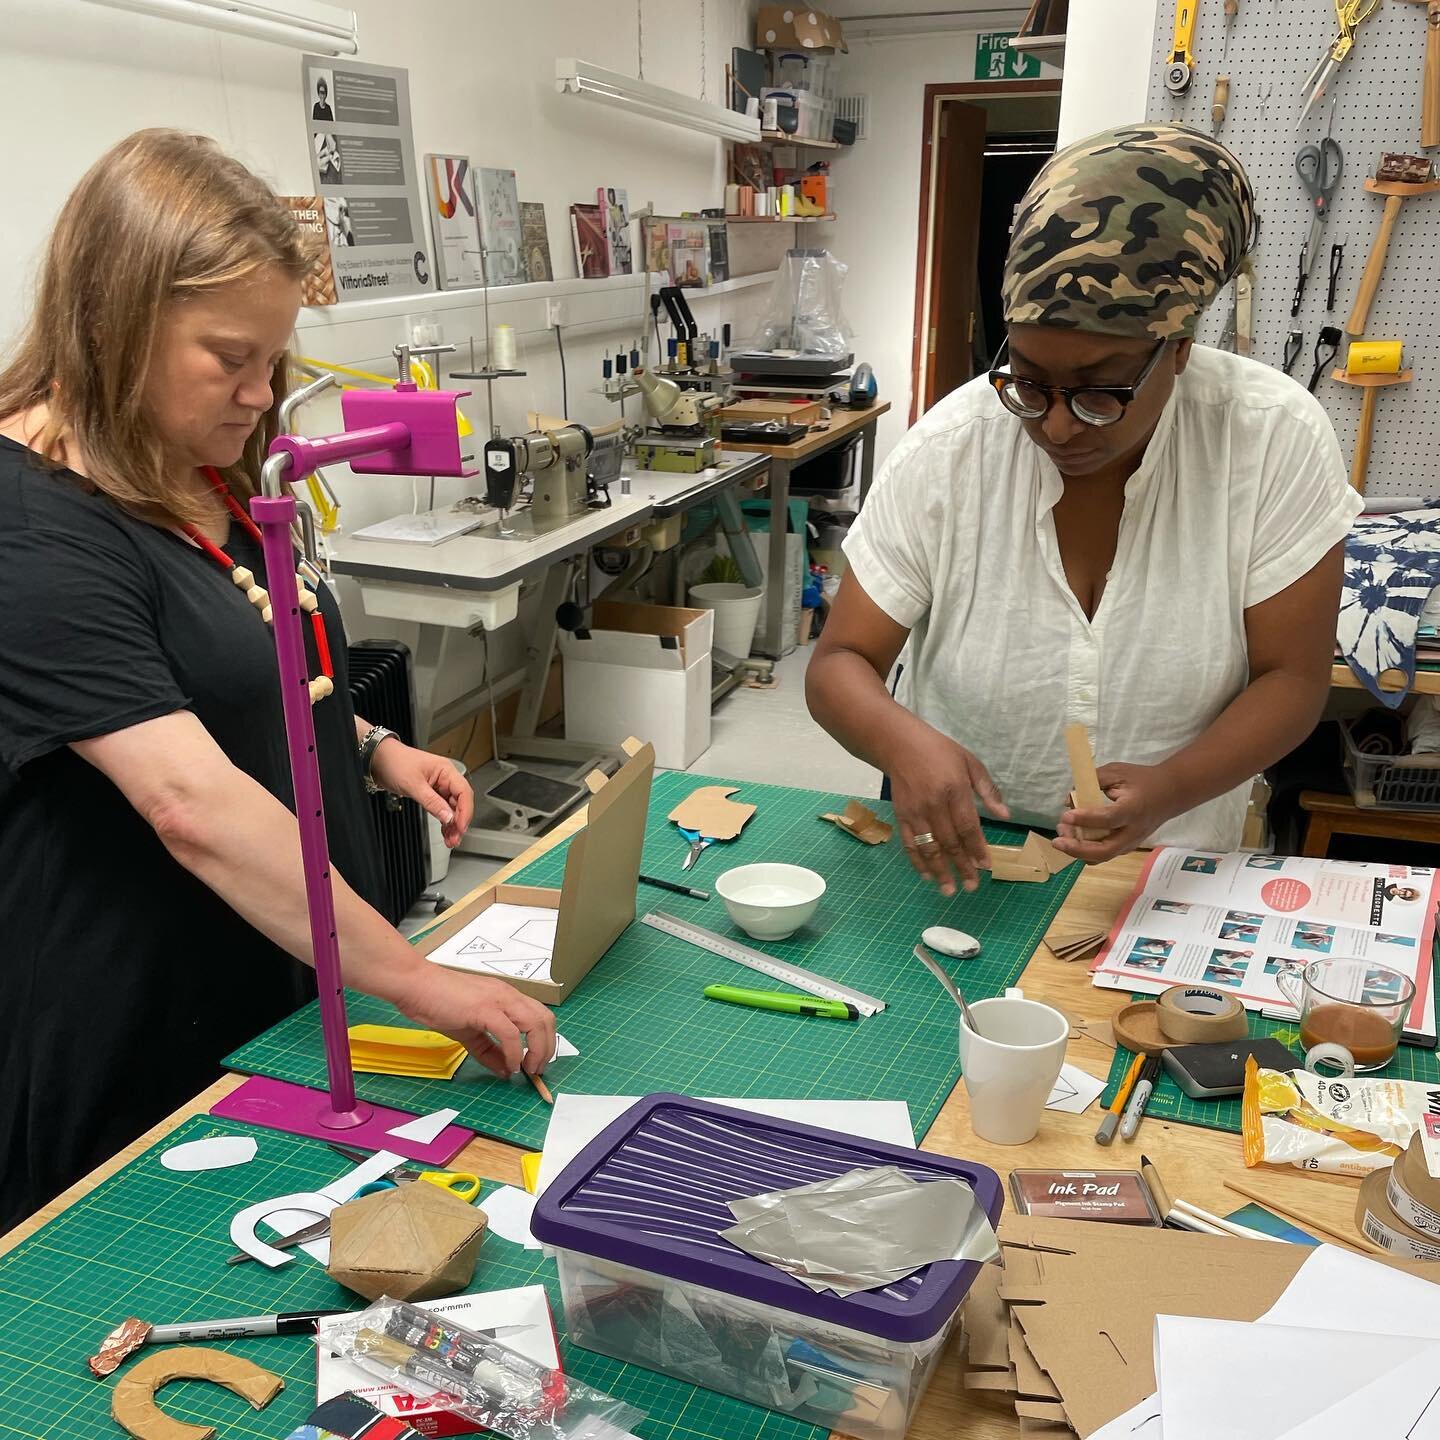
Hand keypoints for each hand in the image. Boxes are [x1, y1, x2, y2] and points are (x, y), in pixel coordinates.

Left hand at [369, 740, 473, 846]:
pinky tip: (445, 832)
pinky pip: (441, 809)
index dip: (465, 811)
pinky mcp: (430, 793)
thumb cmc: (395, 762)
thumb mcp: (413, 785)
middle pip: (460, 802)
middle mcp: (445, 778)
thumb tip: (448, 817)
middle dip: (459, 821)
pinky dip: (443, 821)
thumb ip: (432, 802)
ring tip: (450, 839)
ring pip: (451, 808)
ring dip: (452, 824)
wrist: (378, 759)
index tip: (460, 827)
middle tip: (455, 838)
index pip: (464, 793)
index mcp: (446, 770)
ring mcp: (438, 786)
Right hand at [400, 967, 555, 1078]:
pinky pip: (510, 1033)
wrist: (416, 985)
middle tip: (537, 1069)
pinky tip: (510, 1065)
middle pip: (545, 1020)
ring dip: (538, 1050)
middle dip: (548, 1048)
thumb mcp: (470, 1033)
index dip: (545, 1041)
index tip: (536, 1062)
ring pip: (535, 1023)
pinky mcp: (485, 1009)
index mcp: (507, 997)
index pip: (540, 1016)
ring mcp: (499, 1000)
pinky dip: (514, 1052)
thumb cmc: (439, 1003)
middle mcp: (509, 995)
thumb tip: (506, 1071)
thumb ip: (489, 1051)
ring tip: (528, 1069)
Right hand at [886, 722, 1008, 895]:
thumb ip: (988, 790)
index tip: (986, 867)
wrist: (899, 745)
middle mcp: (934, 803)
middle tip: (972, 887)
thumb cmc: (939, 751)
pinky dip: (917, 862)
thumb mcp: (970, 763)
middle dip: (962, 867)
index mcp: (954, 789)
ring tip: (949, 890)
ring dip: (940, 871)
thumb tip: (1005, 816)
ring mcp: (915, 811)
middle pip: (950, 842)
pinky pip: (909, 844)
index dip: (978, 849)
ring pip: (929, 847)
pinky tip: (926, 876)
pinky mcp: (901, 816)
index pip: (968, 826)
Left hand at [1053, 761, 1182, 863]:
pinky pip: (1105, 854)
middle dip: (1077, 849)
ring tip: (1061, 837)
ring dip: (1078, 850)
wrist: (1171, 792)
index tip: (1066, 815)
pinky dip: (1086, 851)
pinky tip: (1072, 840)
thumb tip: (1068, 800)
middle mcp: (1133, 831)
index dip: (1085, 819)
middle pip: (1104, 850)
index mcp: (1133, 809)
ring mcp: (1132, 842)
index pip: (1107, 819)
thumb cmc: (1142, 780)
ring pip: (1103, 856)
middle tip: (1056, 840)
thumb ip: (1091, 782)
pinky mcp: (1128, 846)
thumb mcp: (1117, 772)